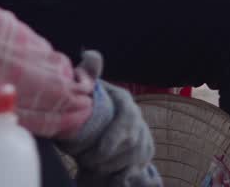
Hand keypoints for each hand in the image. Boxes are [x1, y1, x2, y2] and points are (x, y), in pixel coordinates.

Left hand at [60, 52, 159, 183]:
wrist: (97, 126)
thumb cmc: (89, 106)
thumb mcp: (87, 88)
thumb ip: (88, 72)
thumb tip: (91, 55)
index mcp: (124, 102)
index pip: (128, 120)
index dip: (114, 138)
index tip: (97, 151)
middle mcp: (137, 119)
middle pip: (131, 143)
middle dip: (107, 156)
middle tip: (86, 161)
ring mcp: (142, 138)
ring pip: (133, 158)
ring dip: (111, 166)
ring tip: (91, 167)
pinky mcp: (142, 155)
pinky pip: (136, 170)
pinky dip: (122, 177)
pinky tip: (111, 179)